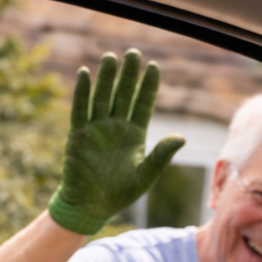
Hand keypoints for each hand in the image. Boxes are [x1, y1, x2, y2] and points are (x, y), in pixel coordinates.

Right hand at [47, 49, 185, 234]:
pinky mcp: (78, 135)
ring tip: (111, 57)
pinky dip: (81, 92)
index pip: (143, 104)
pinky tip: (84, 74)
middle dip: (128, 75)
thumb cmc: (120, 194)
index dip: (148, 86)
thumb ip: (161, 156)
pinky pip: (80, 110)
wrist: (91, 207)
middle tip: (133, 53)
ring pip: (102, 97)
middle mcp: (116, 127)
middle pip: (123, 95)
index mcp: (135, 135)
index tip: (154, 66)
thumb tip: (182, 137)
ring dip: (106, 78)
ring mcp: (96, 129)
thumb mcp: (145, 176)